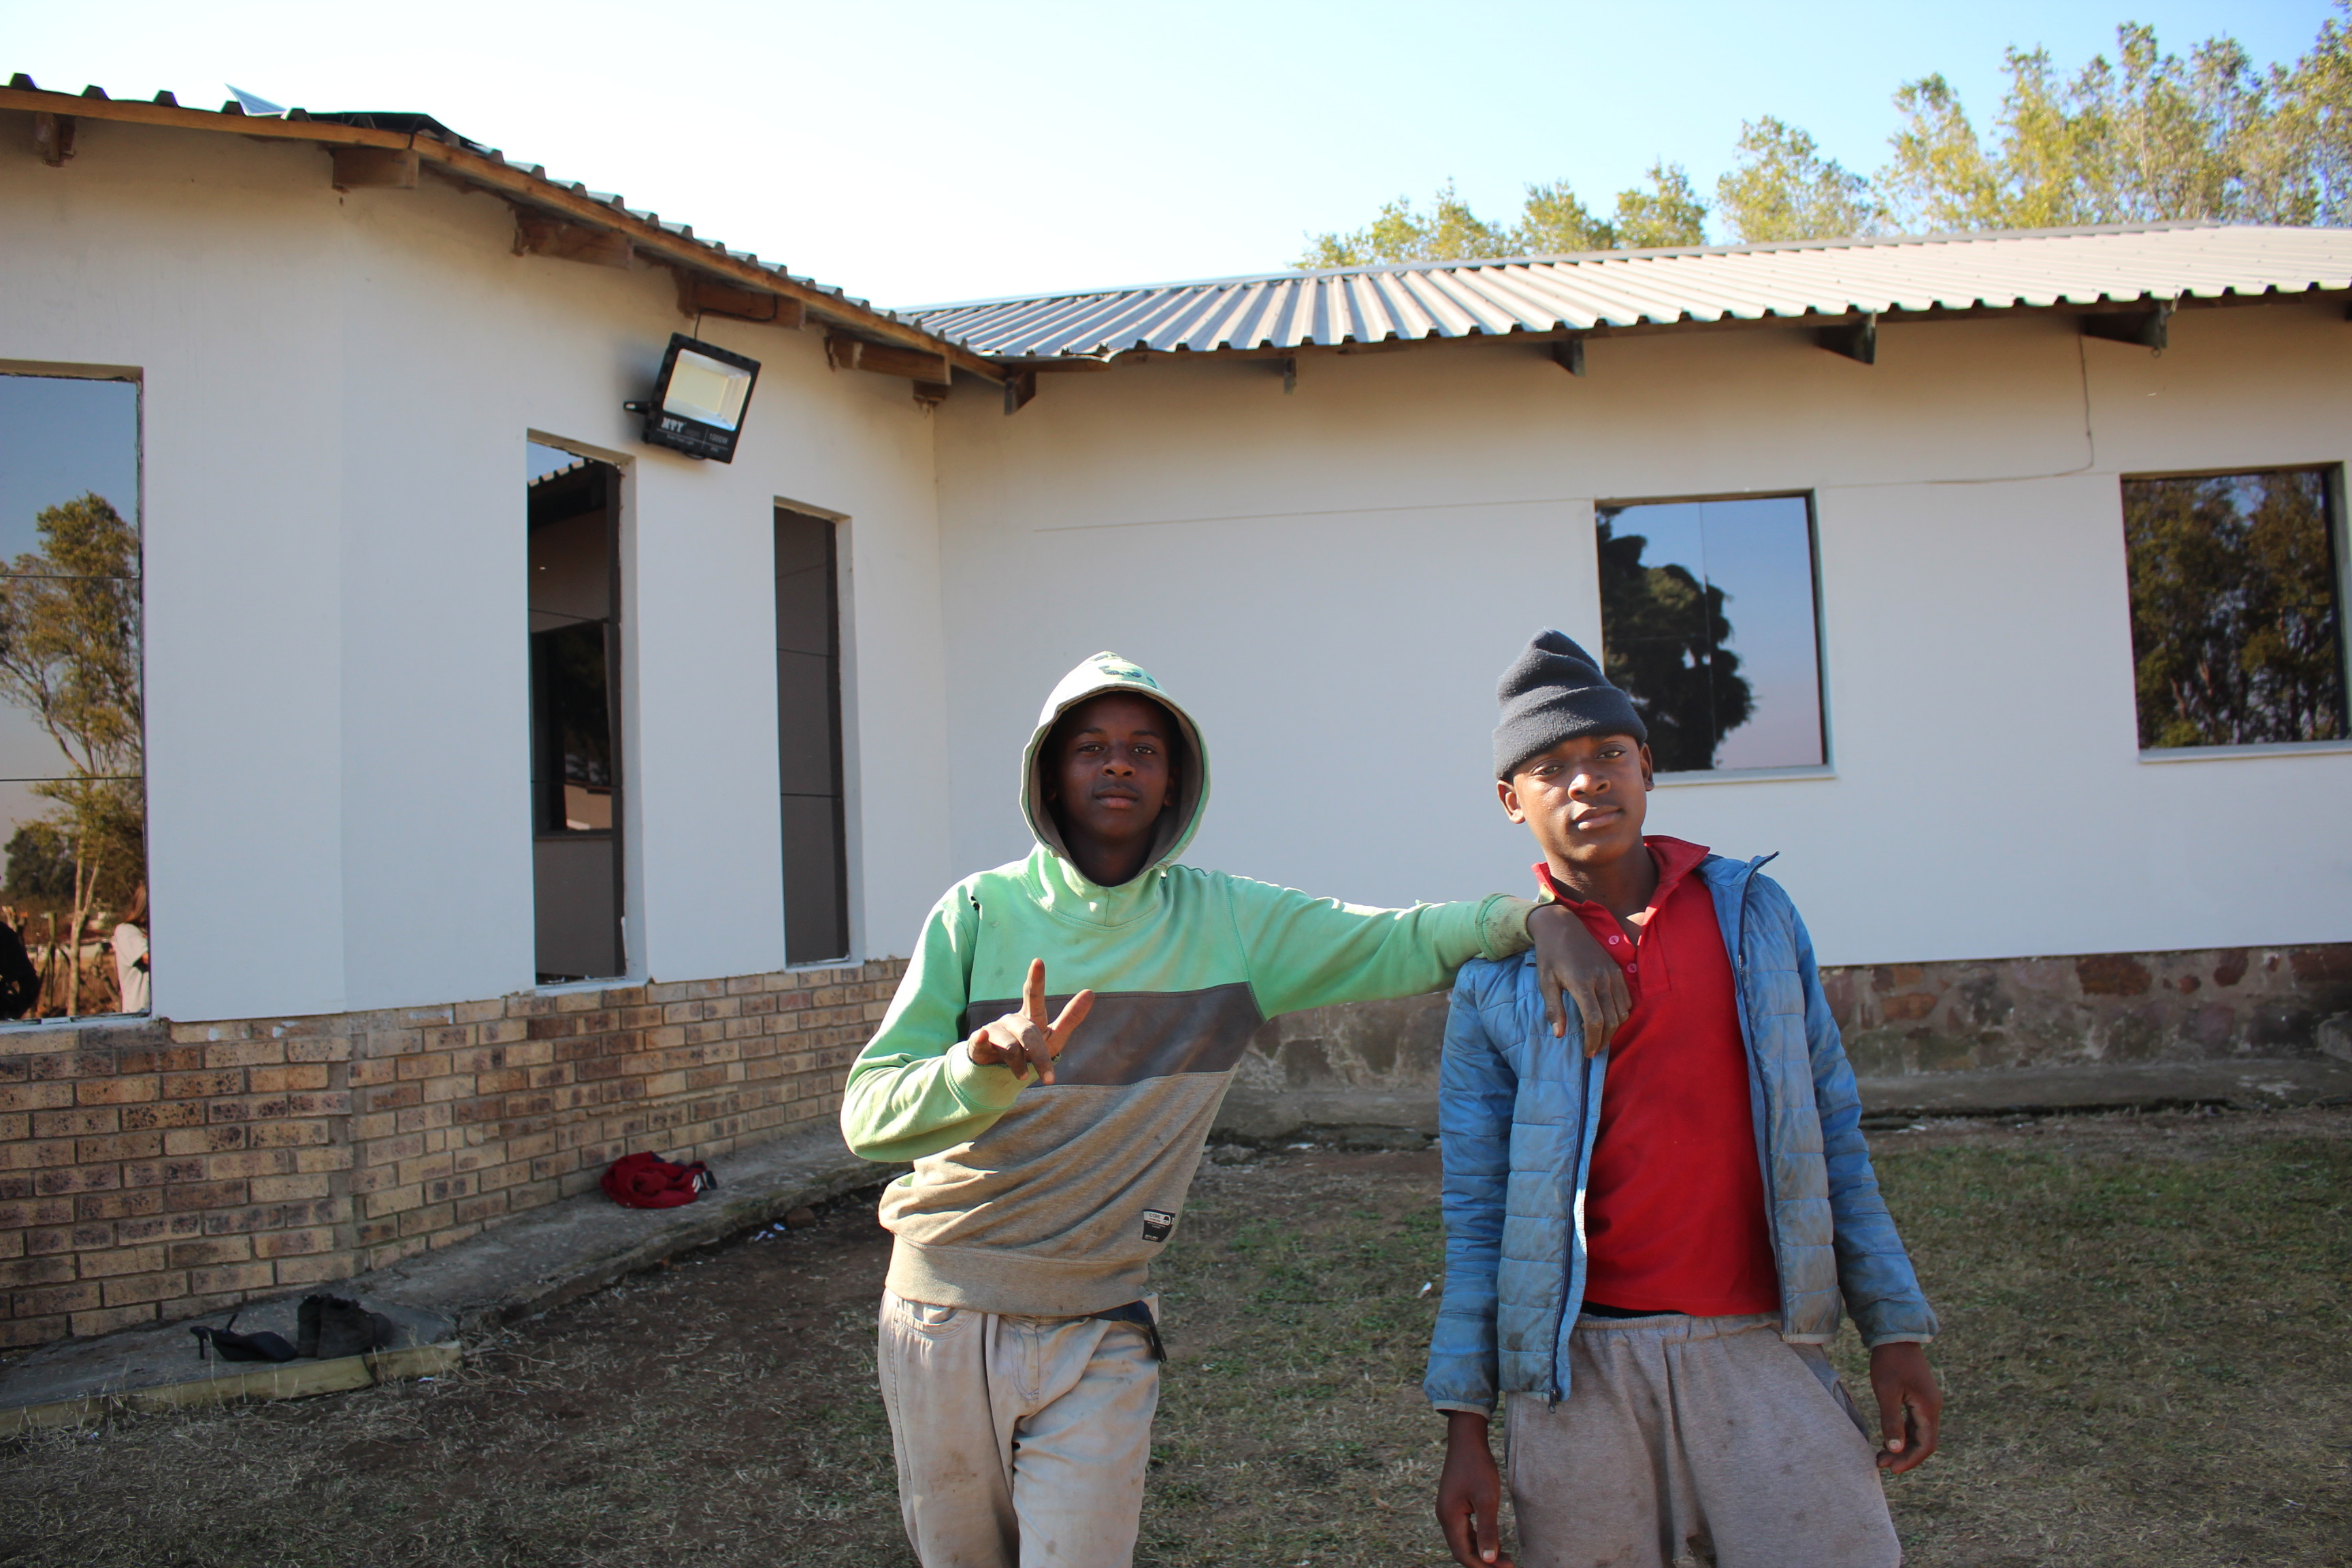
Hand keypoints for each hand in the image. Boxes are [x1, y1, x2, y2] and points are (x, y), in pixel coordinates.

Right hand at [965, 958, 1093, 1084]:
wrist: (995, 1069)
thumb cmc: (1030, 1051)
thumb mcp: (1053, 1039)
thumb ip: (1070, 1018)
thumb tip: (1090, 992)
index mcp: (1030, 1016)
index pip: (1034, 995)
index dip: (1036, 980)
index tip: (1038, 961)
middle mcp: (1012, 1020)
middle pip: (1028, 1031)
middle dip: (1039, 1054)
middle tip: (1050, 1079)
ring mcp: (994, 1030)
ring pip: (1010, 1045)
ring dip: (1018, 1063)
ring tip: (1023, 1078)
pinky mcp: (978, 1044)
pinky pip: (979, 1040)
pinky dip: (981, 1038)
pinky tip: (982, 1035)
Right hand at [1436, 1411, 1512, 1567]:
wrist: (1467, 1440)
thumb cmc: (1477, 1467)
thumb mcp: (1487, 1499)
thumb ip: (1487, 1530)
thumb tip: (1489, 1559)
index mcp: (1449, 1517)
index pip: (1463, 1554)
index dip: (1483, 1565)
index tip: (1507, 1567)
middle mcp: (1444, 1517)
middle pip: (1462, 1550)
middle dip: (1484, 1561)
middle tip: (1509, 1564)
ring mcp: (1448, 1511)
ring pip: (1463, 1541)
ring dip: (1482, 1551)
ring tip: (1505, 1557)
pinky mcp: (1453, 1505)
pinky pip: (1464, 1530)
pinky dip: (1478, 1539)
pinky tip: (1492, 1540)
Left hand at [1528, 904, 1628, 1057]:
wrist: (1561, 925)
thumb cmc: (1549, 955)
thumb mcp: (1545, 982)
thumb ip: (1554, 1009)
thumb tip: (1559, 1035)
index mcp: (1582, 982)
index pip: (1595, 1020)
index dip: (1593, 1040)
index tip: (1587, 1053)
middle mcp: (1601, 978)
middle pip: (1612, 1020)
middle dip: (1604, 1039)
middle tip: (1593, 1050)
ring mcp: (1612, 973)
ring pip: (1622, 1011)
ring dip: (1613, 1028)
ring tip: (1599, 1036)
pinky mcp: (1617, 970)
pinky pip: (1626, 999)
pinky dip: (1620, 1013)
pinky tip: (1607, 1018)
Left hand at [1869, 1341, 1941, 1472]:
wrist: (1895, 1335)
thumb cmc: (1889, 1362)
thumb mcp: (1887, 1392)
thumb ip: (1892, 1422)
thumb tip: (1896, 1450)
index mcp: (1928, 1408)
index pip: (1925, 1445)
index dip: (1910, 1460)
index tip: (1892, 1470)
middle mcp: (1932, 1408)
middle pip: (1923, 1442)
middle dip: (1904, 1456)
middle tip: (1881, 1464)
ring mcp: (1926, 1403)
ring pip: (1918, 1434)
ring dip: (1902, 1447)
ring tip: (1881, 1457)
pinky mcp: (1918, 1398)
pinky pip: (1914, 1424)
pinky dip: (1902, 1435)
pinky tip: (1888, 1441)